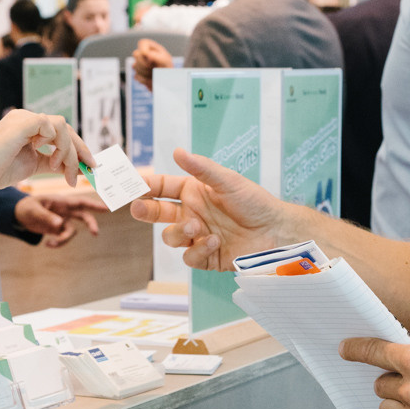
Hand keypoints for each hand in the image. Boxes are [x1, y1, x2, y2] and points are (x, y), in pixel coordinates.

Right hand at [0, 109, 91, 190]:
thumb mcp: (33, 165)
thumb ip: (53, 163)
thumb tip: (77, 167)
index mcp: (28, 126)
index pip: (60, 131)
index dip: (77, 147)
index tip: (89, 165)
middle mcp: (25, 118)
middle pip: (64, 127)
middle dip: (79, 149)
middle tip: (87, 169)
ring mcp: (22, 118)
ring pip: (61, 125)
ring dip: (66, 149)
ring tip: (57, 168)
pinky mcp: (20, 123)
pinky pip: (49, 125)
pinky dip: (53, 142)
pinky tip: (44, 157)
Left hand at [14, 189, 108, 247]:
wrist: (19, 215)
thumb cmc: (27, 207)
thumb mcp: (34, 211)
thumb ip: (46, 217)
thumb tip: (59, 225)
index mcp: (62, 201)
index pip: (81, 202)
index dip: (94, 205)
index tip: (107, 208)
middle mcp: (65, 211)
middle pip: (84, 216)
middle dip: (91, 224)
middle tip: (95, 233)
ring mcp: (63, 220)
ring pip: (72, 231)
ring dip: (64, 240)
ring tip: (50, 244)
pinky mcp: (58, 229)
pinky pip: (63, 238)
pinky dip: (57, 243)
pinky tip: (47, 244)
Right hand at [129, 147, 299, 269]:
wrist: (276, 232)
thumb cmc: (255, 202)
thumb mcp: (228, 181)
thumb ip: (201, 169)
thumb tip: (178, 151)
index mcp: (194, 192)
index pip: (162, 187)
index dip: (146, 186)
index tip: (133, 185)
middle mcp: (192, 213)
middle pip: (158, 213)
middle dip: (146, 210)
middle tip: (139, 208)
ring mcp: (198, 236)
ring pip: (171, 237)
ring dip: (178, 232)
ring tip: (195, 227)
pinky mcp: (207, 257)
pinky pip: (189, 257)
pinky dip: (198, 250)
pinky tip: (215, 241)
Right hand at [130, 38, 173, 88]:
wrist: (168, 84)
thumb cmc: (168, 70)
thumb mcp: (166, 62)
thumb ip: (157, 56)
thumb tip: (146, 54)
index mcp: (152, 48)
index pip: (143, 43)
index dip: (143, 50)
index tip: (147, 57)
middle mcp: (145, 54)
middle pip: (136, 54)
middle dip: (144, 63)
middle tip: (153, 67)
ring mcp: (140, 64)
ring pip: (134, 66)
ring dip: (146, 72)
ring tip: (155, 74)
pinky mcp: (138, 74)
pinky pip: (136, 76)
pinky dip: (144, 80)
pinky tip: (151, 79)